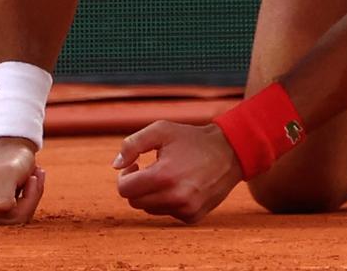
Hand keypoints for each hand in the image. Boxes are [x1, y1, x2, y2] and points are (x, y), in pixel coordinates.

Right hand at [0, 137, 44, 224]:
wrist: (11, 145)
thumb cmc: (9, 158)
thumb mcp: (6, 173)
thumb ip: (3, 192)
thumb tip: (0, 210)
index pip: (11, 218)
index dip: (29, 198)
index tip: (30, 177)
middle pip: (16, 221)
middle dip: (32, 197)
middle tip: (34, 175)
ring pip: (21, 217)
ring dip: (33, 195)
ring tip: (33, 176)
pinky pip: (22, 213)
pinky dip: (32, 196)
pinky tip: (32, 180)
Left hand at [114, 120, 242, 222]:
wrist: (230, 151)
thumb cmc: (193, 139)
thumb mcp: (162, 130)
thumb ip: (132, 144)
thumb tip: (116, 166)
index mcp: (163, 175)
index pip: (124, 189)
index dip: (125, 176)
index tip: (135, 166)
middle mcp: (175, 197)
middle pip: (135, 201)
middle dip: (137, 185)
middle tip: (149, 170)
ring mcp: (185, 209)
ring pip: (150, 209)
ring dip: (153, 195)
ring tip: (168, 176)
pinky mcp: (193, 216)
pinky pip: (168, 214)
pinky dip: (169, 202)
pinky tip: (181, 186)